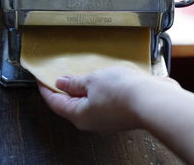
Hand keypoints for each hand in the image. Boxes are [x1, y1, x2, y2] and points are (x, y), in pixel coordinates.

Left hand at [38, 66, 153, 131]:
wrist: (152, 100)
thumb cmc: (122, 92)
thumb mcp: (93, 81)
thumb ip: (76, 83)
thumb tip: (62, 83)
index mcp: (80, 115)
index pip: (55, 103)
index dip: (46, 89)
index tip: (40, 79)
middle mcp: (92, 121)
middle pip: (70, 104)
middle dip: (64, 88)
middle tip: (59, 73)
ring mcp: (106, 118)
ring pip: (88, 101)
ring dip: (83, 88)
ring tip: (80, 73)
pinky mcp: (118, 112)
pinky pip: (101, 100)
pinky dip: (97, 89)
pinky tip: (100, 78)